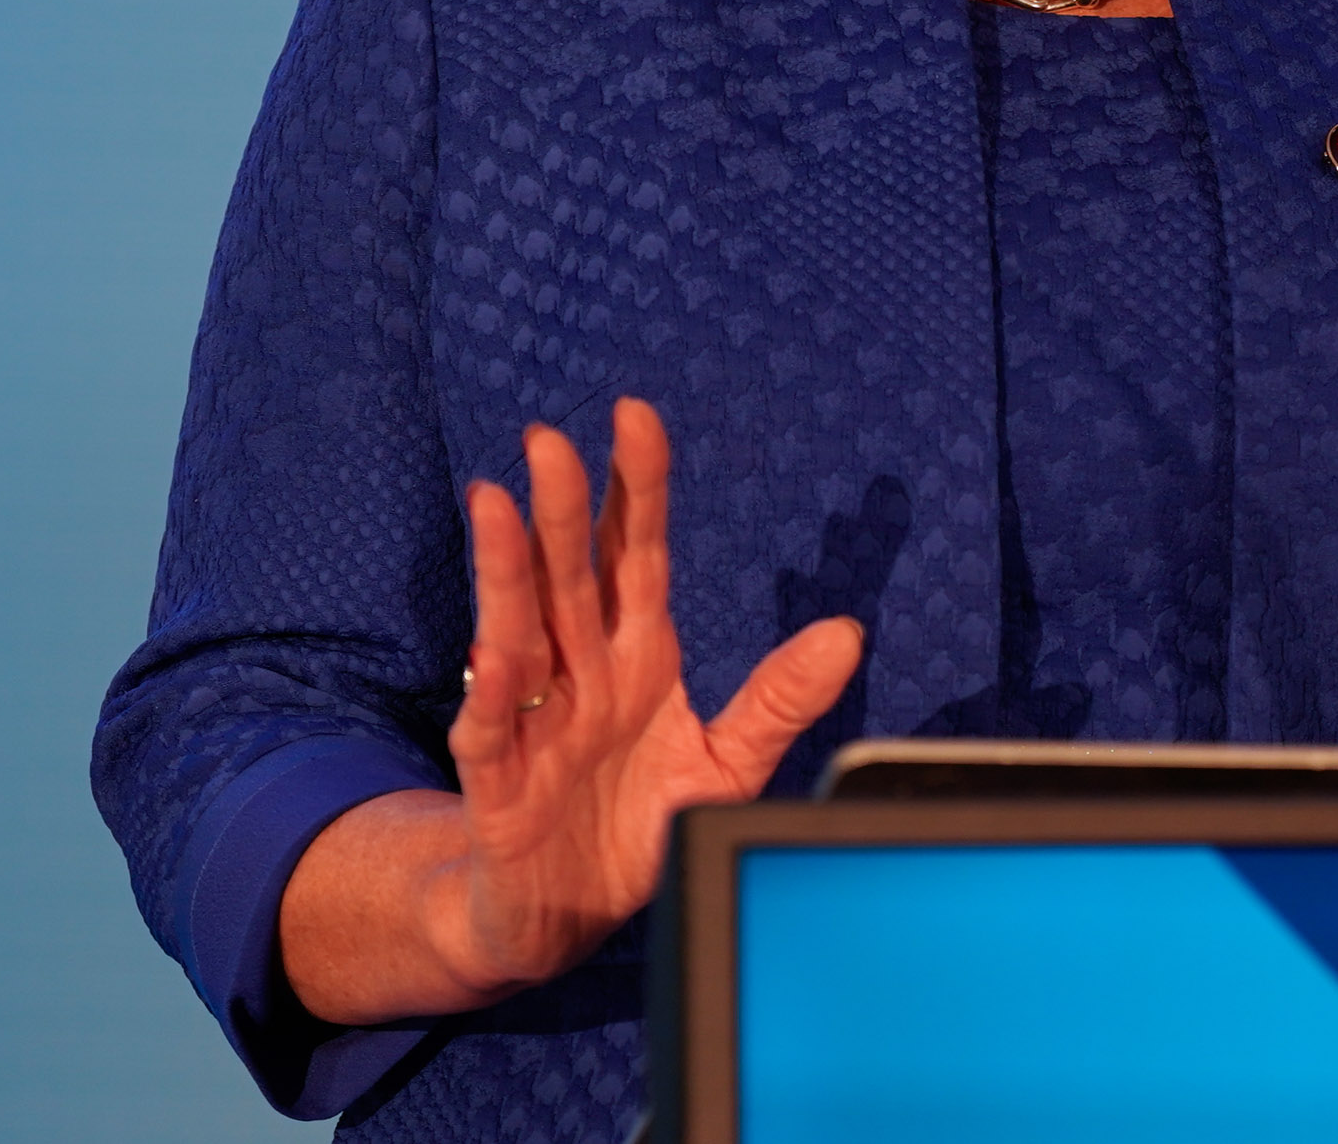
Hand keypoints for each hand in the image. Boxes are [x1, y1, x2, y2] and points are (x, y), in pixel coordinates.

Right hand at [277, 398, 863, 1024]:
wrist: (564, 919)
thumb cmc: (639, 827)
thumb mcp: (727, 763)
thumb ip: (778, 700)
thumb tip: (846, 634)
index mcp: (637, 658)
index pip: (634, 556)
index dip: (634, 489)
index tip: (635, 418)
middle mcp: (579, 675)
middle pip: (569, 577)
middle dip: (560, 509)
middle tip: (550, 440)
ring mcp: (532, 724)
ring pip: (515, 632)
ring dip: (505, 571)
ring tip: (494, 505)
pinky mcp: (498, 786)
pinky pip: (490, 731)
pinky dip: (494, 693)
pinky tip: (499, 651)